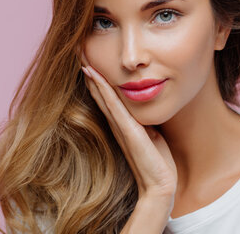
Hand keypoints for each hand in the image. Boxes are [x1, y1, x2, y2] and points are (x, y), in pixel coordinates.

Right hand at [80, 53, 176, 202]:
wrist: (160, 184)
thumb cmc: (157, 161)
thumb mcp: (152, 134)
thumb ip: (146, 122)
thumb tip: (147, 109)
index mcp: (123, 124)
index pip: (107, 98)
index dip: (98, 81)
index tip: (90, 62)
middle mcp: (117, 124)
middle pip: (99, 95)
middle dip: (91, 75)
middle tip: (79, 55)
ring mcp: (121, 127)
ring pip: (103, 97)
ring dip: (93, 78)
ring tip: (82, 60)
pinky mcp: (128, 131)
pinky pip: (113, 106)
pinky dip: (103, 91)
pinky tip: (95, 77)